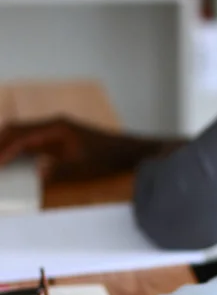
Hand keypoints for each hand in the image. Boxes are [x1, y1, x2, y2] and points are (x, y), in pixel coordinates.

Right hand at [0, 118, 142, 182]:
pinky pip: (31, 137)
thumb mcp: (83, 168)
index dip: (4, 149)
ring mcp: (56, 128)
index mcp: (56, 128)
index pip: (21, 136)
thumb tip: (38, 171)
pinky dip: (18, 145)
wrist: (126, 151)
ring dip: (7, 143)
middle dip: (0, 143)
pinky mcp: (59, 135)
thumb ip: (60, 169)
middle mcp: (53, 124)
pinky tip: (11, 157)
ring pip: (22, 131)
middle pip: (17, 129)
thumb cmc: (106, 159)